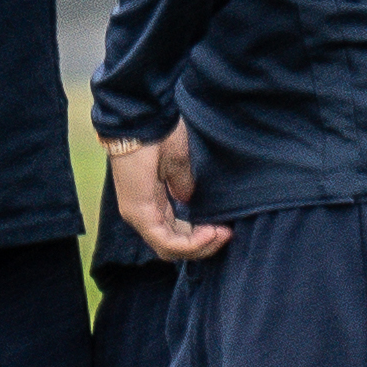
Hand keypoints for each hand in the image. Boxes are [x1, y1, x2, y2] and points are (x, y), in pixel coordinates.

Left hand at [107, 127, 227, 262]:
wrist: (143, 117)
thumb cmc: (160, 134)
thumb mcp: (180, 164)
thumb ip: (185, 186)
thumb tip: (191, 200)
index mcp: (152, 201)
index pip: (174, 233)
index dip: (200, 236)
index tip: (224, 227)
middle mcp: (143, 213)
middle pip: (173, 246)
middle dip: (203, 245)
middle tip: (227, 234)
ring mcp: (138, 215)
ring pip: (170, 248)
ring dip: (200, 245)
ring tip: (222, 234)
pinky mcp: (138, 213)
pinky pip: (166, 241)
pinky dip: (191, 242)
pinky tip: (210, 232)